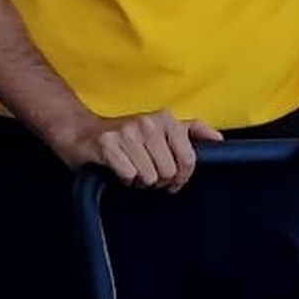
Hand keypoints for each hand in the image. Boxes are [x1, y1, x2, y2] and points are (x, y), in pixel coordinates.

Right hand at [50, 109, 222, 190]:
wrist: (80, 132)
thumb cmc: (125, 136)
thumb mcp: (161, 129)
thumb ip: (192, 131)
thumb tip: (219, 140)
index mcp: (166, 119)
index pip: (189, 159)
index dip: (181, 177)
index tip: (170, 178)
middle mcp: (148, 122)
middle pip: (168, 172)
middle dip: (157, 180)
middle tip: (144, 171)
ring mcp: (127, 132)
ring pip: (149, 177)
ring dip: (138, 179)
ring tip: (130, 167)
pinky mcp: (107, 144)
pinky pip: (128, 175)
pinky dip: (123, 178)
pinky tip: (116, 168)